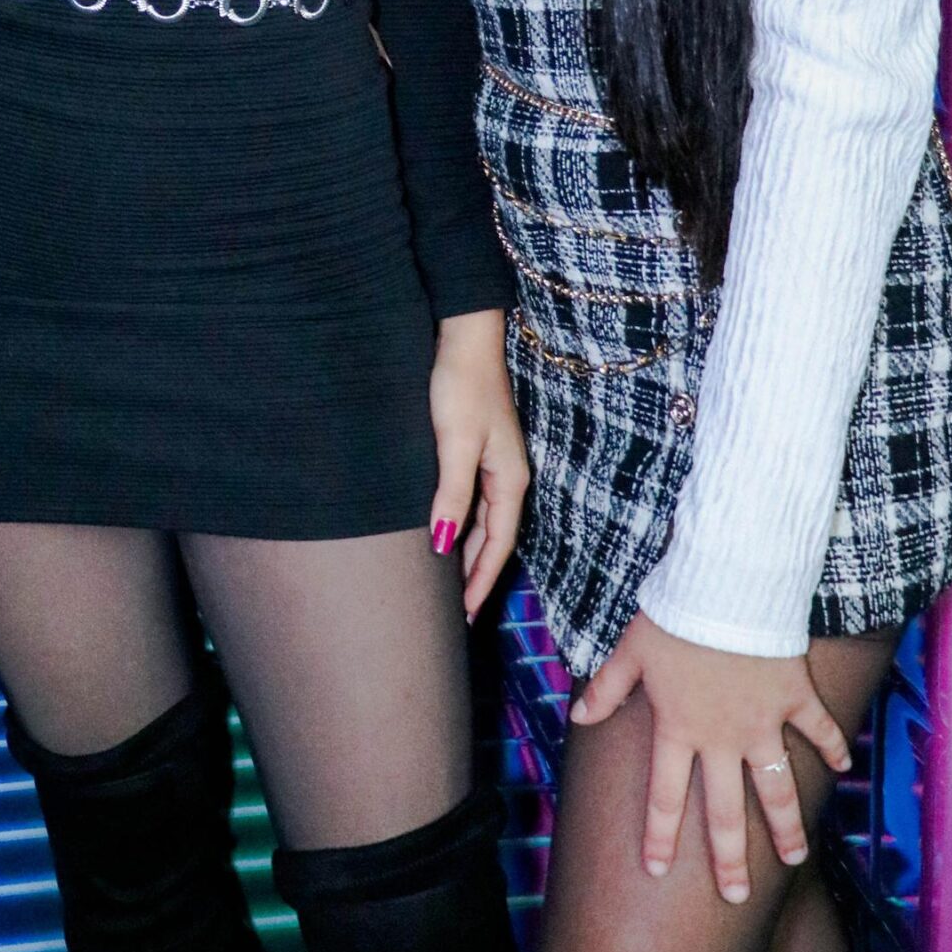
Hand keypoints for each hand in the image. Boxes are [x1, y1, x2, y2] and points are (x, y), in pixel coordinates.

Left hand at [428, 308, 528, 619]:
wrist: (466, 338)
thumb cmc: (462, 387)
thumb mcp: (454, 442)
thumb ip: (451, 494)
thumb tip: (442, 544)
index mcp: (510, 480)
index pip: (498, 545)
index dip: (482, 580)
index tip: (466, 614)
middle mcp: (508, 477)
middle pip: (494, 538)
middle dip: (477, 574)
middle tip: (456, 611)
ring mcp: (496, 464)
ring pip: (484, 522)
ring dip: (468, 552)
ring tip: (449, 584)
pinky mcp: (480, 450)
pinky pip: (475, 502)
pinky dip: (462, 525)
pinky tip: (445, 533)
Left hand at [571, 609, 851, 902]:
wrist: (724, 586)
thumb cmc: (672, 616)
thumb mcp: (629, 652)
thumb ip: (605, 689)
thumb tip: (578, 717)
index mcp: (678, 729)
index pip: (665, 796)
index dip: (660, 836)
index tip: (657, 871)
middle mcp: (722, 738)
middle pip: (726, 811)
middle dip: (731, 859)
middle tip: (736, 896)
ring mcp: (763, 722)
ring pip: (777, 788)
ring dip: (787, 826)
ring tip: (794, 858)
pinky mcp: (795, 697)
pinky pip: (818, 730)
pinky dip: (834, 748)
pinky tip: (843, 770)